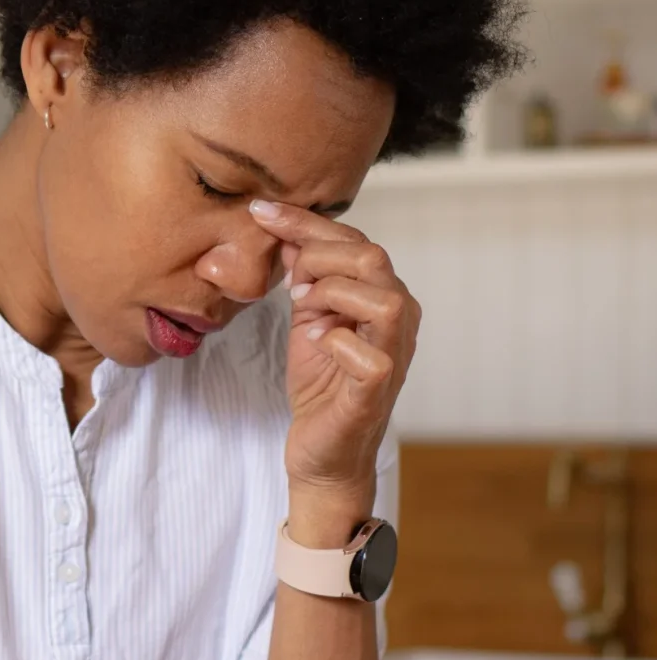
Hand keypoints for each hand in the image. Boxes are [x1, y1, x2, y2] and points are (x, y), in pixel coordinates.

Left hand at [250, 200, 419, 497]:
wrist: (321, 449)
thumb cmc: (320, 382)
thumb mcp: (306, 316)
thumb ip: (305, 274)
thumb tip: (286, 228)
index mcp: (382, 295)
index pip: (353, 240)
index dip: (305, 222)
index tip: (261, 210)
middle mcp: (398, 320)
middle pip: (372, 256)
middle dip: (319, 256)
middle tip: (291, 285)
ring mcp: (393, 355)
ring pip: (383, 298)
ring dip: (332, 294)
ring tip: (305, 310)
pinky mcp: (377, 391)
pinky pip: (371, 357)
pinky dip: (337, 342)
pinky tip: (317, 344)